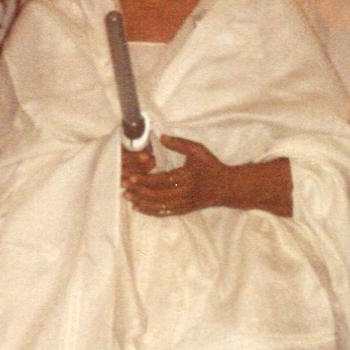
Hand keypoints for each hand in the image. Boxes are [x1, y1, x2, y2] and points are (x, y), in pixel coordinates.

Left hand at [122, 135, 291, 217]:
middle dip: (138, 192)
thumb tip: (160, 137)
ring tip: (128, 198)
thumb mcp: (198, 150)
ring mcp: (184, 203)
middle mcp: (184, 193)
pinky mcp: (184, 210)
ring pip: (159, 206)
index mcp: (186, 177)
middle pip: (157, 195)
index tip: (130, 177)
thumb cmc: (211, 166)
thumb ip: (179, 143)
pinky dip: (150, 211)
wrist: (226, 187)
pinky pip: (164, 212)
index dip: (144, 179)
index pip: (161, 180)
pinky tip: (139, 207)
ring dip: (142, 203)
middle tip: (123, 188)